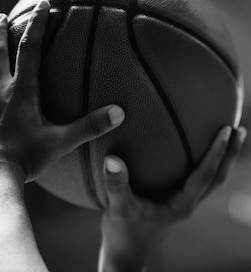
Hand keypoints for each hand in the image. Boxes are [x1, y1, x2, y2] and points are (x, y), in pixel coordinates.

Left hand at [0, 0, 123, 181]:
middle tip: (2, 15)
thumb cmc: (27, 157)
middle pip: (0, 50)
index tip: (44, 5)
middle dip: (2, 30)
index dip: (38, 25)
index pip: (30, 48)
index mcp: (23, 91)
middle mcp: (1, 89)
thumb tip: (119, 112)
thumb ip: (90, 126)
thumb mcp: (62, 142)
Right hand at [101, 125, 245, 267]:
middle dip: (230, 154)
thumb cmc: (123, 235)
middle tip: (241, 129)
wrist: (127, 258)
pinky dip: (206, 164)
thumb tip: (112, 158)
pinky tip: (199, 150)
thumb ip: (116, 185)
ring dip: (223, 159)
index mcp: (182, 205)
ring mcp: (186, 205)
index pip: (206, 175)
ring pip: (212, 180)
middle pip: (218, 177)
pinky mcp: (179, 204)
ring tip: (231, 136)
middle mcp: (190, 204)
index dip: (217, 152)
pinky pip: (199, 181)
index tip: (226, 129)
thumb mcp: (118, 209)